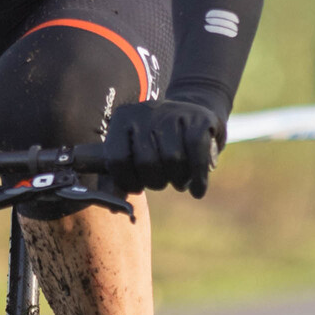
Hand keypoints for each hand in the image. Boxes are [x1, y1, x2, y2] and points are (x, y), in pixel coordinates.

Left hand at [101, 98, 223, 198]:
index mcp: (123, 119)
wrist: (192, 115)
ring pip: (173, 160)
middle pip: (146, 162)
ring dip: (178, 180)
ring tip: (179, 179)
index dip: (128, 181)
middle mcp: (146, 111)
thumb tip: (115, 203)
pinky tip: (197, 190)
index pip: (117, 159)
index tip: (137, 185)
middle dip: (155, 181)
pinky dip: (198, 179)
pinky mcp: (199, 120)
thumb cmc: (156, 143)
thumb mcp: (133, 151)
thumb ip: (120, 174)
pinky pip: (197, 156)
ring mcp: (174, 113)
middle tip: (161, 180)